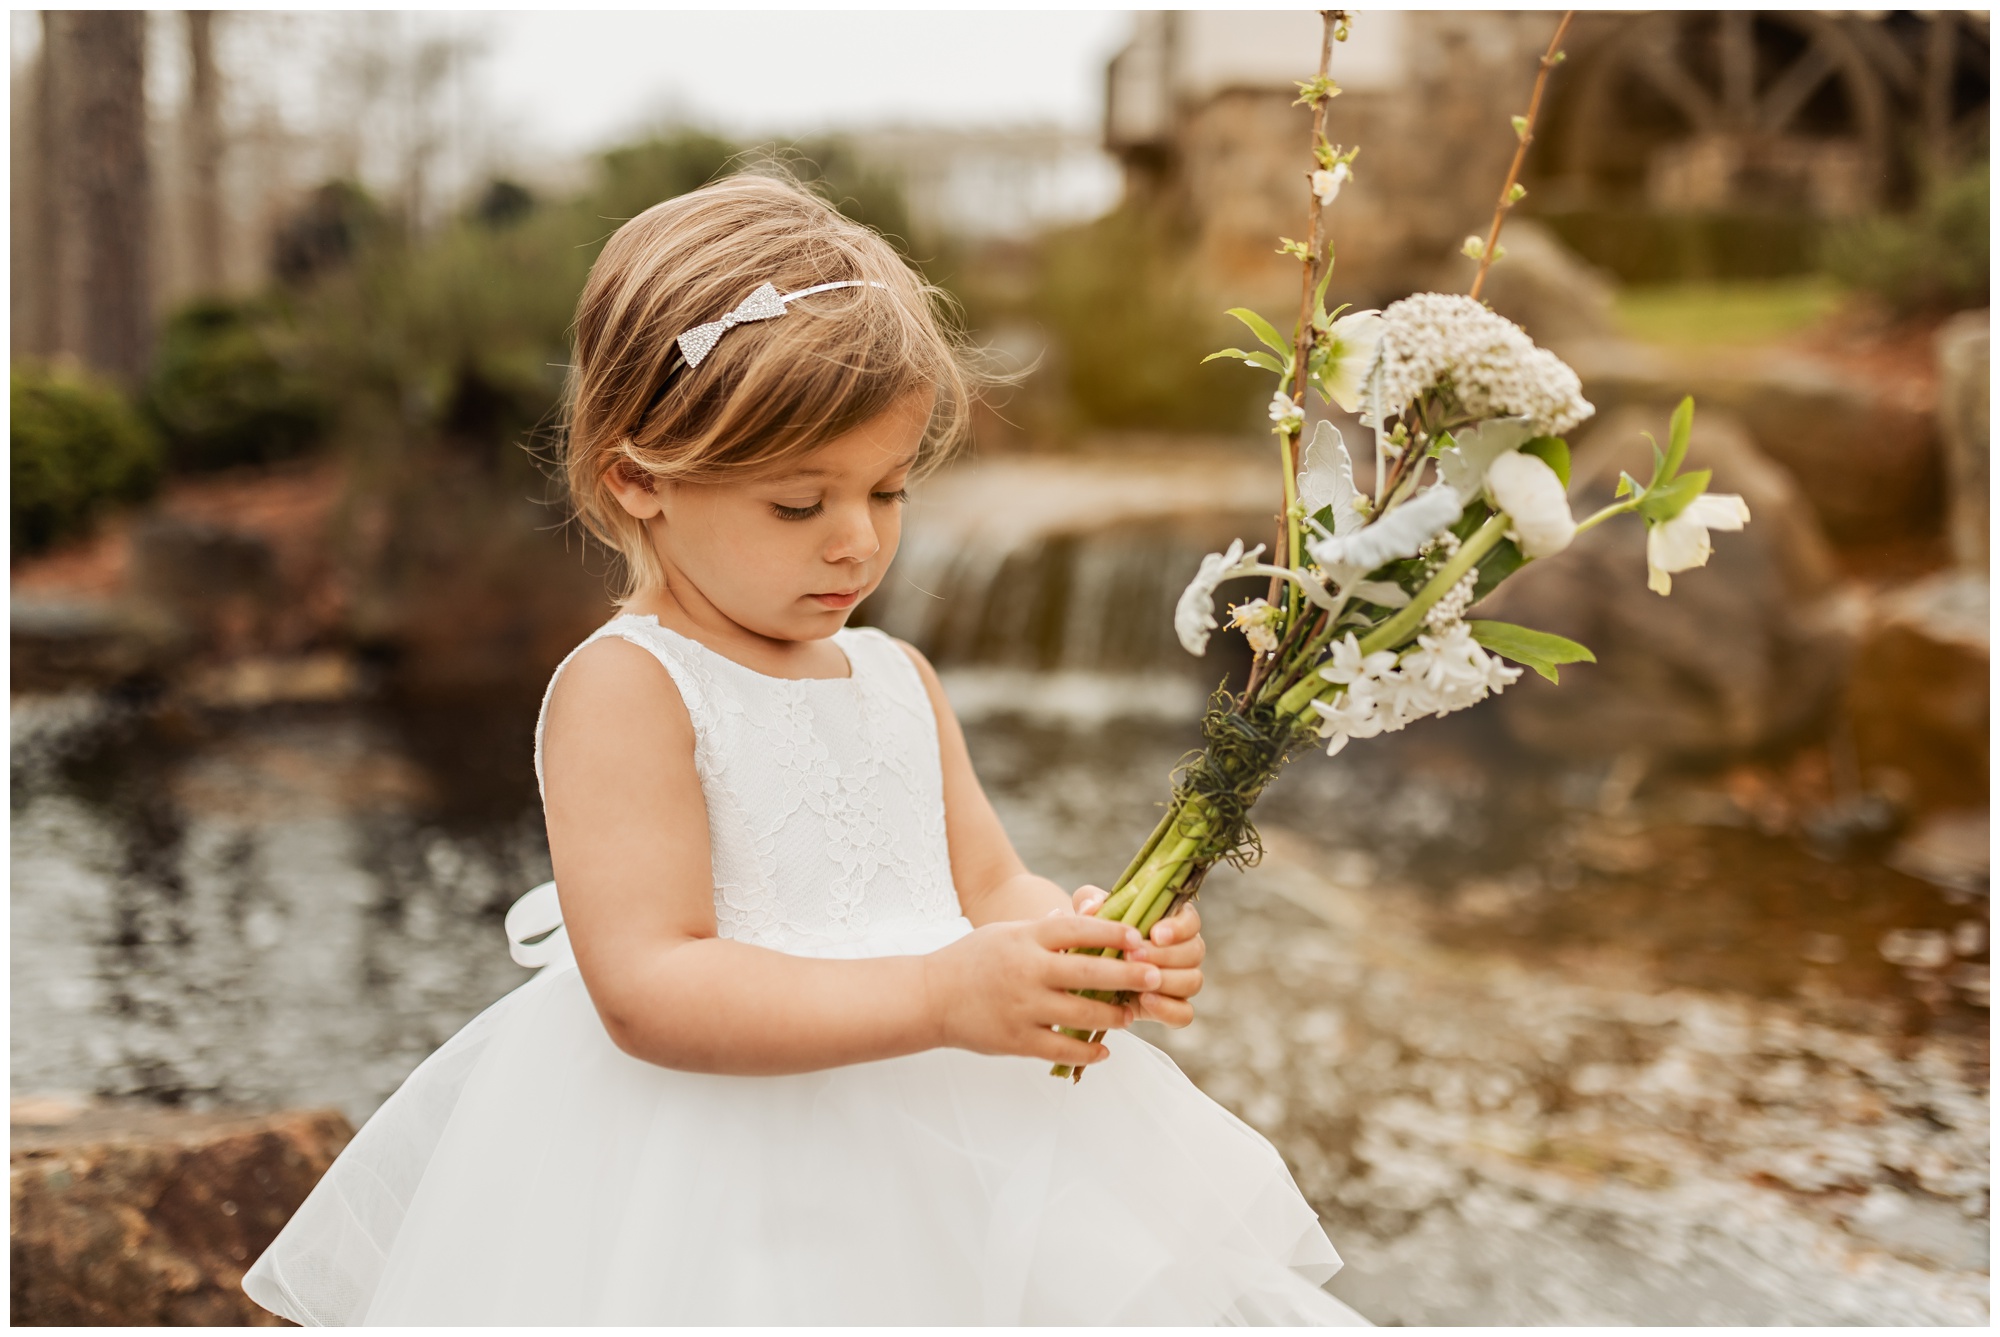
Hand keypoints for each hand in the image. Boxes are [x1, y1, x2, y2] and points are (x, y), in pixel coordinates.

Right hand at [923, 912, 1160, 1067]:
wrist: (930, 997)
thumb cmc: (974, 959)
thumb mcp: (1007, 932)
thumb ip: (1046, 932)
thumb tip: (1091, 924)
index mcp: (1026, 939)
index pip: (1078, 930)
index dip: (1113, 932)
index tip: (1139, 937)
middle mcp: (1027, 972)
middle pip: (1089, 973)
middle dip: (1128, 975)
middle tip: (1155, 976)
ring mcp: (1022, 1008)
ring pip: (1082, 1015)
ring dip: (1113, 1016)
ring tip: (1128, 1014)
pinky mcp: (1016, 1041)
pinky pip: (1062, 1049)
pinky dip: (1088, 1052)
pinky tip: (1103, 1050)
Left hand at [1071, 885, 1204, 1028]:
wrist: (1090, 973)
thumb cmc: (1098, 936)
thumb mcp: (1091, 914)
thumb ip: (1090, 901)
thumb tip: (1090, 907)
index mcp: (1172, 922)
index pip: (1191, 921)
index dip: (1178, 928)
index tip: (1155, 934)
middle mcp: (1184, 950)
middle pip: (1195, 951)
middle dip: (1164, 955)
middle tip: (1132, 956)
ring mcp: (1181, 980)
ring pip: (1193, 981)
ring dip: (1166, 980)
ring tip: (1137, 980)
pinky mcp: (1172, 1007)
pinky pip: (1184, 1013)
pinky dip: (1168, 1009)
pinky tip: (1146, 1000)